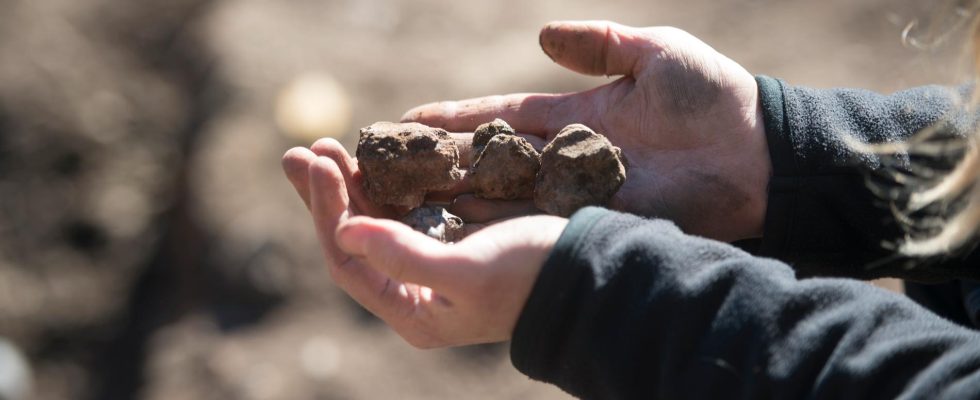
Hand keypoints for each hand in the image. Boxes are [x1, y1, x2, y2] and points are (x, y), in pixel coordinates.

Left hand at [283, 151, 566, 346]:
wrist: (589, 273)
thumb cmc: (532, 277)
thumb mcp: (468, 272)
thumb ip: (405, 256)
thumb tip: (345, 233)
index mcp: (414, 312)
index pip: (348, 261)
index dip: (327, 211)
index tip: (318, 165)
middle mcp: (415, 292)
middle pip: (353, 240)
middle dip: (328, 194)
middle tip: (304, 149)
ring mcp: (431, 264)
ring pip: (375, 221)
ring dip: (352, 184)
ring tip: (329, 145)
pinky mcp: (451, 239)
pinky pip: (404, 209)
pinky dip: (386, 182)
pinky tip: (373, 157)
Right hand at [403, 21, 771, 241]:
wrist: (757, 155)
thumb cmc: (712, 96)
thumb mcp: (654, 52)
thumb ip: (599, 44)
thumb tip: (542, 37)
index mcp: (577, 115)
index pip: (503, 116)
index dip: (457, 119)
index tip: (411, 120)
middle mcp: (568, 157)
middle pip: (492, 160)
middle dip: (443, 165)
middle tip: (390, 169)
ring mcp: (579, 192)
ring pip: (506, 196)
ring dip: (459, 199)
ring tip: (407, 200)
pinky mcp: (598, 219)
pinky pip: (539, 223)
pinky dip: (501, 225)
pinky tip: (459, 226)